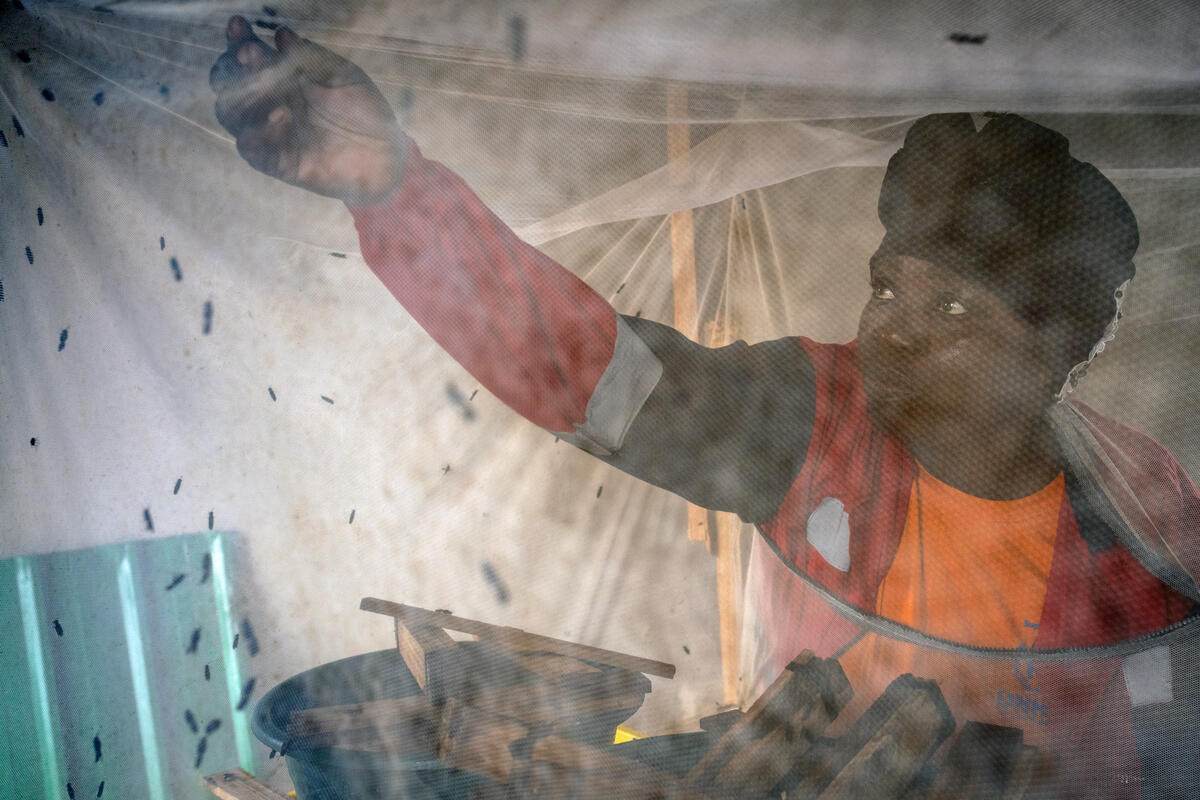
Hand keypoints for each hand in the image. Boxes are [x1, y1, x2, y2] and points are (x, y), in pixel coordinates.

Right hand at [210, 16, 405, 203]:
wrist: (382, 155)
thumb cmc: (363, 111)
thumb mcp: (341, 76)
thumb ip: (311, 57)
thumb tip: (281, 34)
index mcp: (282, 79)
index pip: (246, 56)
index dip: (238, 40)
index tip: (239, 25)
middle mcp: (269, 103)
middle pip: (227, 82)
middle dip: (230, 65)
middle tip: (248, 53)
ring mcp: (270, 133)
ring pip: (229, 113)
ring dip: (238, 96)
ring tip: (266, 83)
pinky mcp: (276, 161)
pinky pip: (248, 147)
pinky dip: (253, 131)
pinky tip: (277, 117)